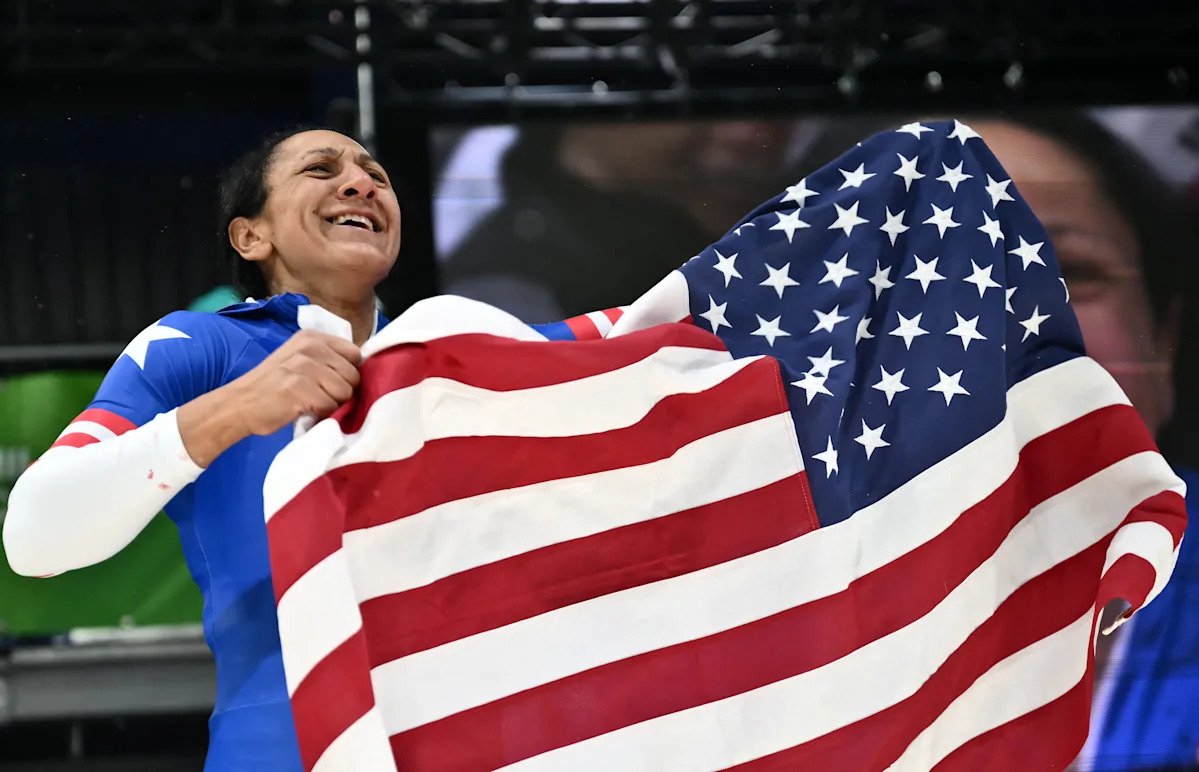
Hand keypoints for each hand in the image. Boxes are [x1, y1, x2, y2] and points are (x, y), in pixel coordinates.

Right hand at [232, 330, 361, 435]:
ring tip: (310, 403)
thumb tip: (362, 371)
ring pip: (345, 391)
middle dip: (342, 391)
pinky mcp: (300, 387)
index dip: (349, 373)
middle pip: (353, 374)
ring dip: (332, 404)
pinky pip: (330, 406)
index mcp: (312, 337)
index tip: (333, 383)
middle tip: (319, 396)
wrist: (238, 404)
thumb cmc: (273, 386)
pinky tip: (302, 410)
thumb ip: (327, 360)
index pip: (355, 353)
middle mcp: (310, 347)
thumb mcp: (299, 360)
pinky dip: (320, 414)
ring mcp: (305, 366)